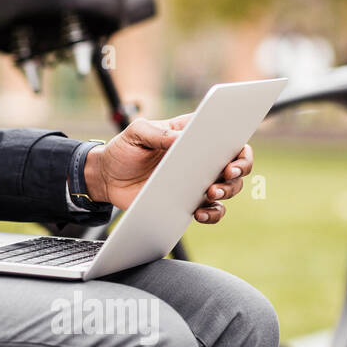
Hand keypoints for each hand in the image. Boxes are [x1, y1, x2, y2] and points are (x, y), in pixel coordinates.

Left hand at [83, 115, 252, 223]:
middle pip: (236, 162)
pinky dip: (213, 214)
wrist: (106, 179)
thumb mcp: (135, 133)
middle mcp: (201, 158)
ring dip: (228, 191)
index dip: (238, 140)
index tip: (236, 149)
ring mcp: (197, 181)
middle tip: (227, 173)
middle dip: (239, 168)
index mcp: (191, 134)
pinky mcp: (189, 202)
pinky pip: (212, 211)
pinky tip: (201, 213)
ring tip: (210, 193)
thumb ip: (157, 132)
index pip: (226, 134)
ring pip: (229, 187)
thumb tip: (180, 139)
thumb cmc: (123, 150)